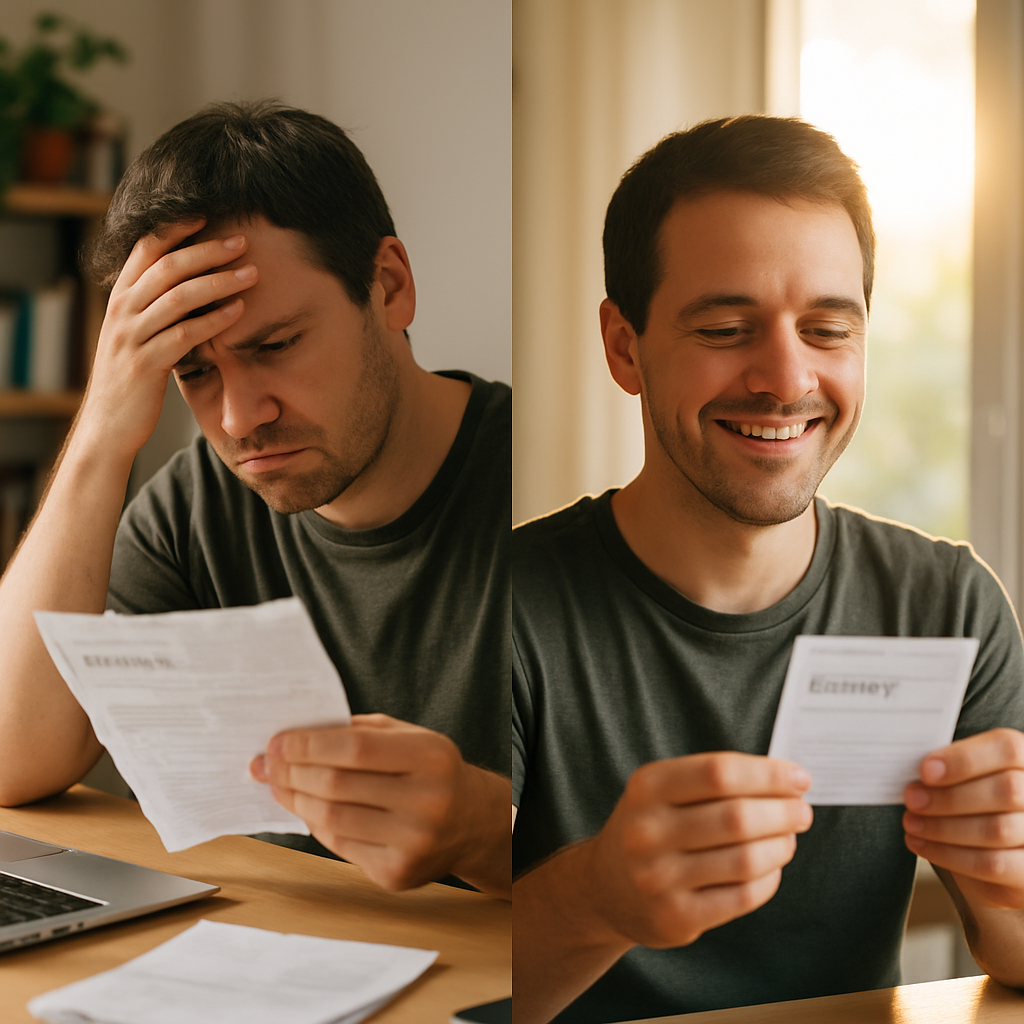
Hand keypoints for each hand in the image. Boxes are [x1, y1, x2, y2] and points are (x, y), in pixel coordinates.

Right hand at [77, 219, 257, 457]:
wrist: (109, 424)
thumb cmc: (132, 377)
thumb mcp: (138, 333)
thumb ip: (155, 306)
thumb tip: (190, 279)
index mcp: (121, 297)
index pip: (146, 248)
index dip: (177, 228)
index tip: (209, 215)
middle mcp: (122, 310)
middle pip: (168, 266)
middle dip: (208, 251)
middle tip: (242, 242)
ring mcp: (132, 336)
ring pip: (179, 297)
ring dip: (219, 281)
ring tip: (252, 274)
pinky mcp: (146, 364)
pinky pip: (184, 334)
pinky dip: (214, 320)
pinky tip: (239, 311)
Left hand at [250, 713, 511, 893]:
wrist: (472, 822)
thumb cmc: (431, 771)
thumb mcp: (409, 737)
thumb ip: (359, 733)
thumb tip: (295, 738)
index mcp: (430, 758)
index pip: (355, 749)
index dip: (309, 745)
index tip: (277, 742)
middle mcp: (426, 802)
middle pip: (337, 786)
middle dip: (292, 772)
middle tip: (266, 764)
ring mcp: (412, 843)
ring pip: (332, 820)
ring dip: (295, 800)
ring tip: (277, 785)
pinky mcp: (397, 874)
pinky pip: (340, 847)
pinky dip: (316, 825)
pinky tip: (305, 809)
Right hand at [582, 752, 812, 949]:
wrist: (606, 887)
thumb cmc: (651, 827)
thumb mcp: (663, 790)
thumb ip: (714, 781)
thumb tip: (786, 782)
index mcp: (647, 787)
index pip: (719, 772)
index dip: (767, 775)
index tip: (799, 778)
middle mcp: (647, 831)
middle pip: (737, 817)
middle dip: (783, 812)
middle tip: (802, 812)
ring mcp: (659, 877)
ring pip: (746, 859)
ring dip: (781, 845)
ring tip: (788, 837)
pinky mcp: (676, 916)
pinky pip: (743, 896)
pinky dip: (770, 878)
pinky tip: (772, 867)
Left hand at [903, 728, 1023, 908]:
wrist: (993, 857)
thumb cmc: (973, 805)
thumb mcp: (967, 779)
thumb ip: (952, 768)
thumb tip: (912, 768)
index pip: (1008, 748)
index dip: (965, 758)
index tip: (925, 770)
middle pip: (1006, 790)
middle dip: (949, 796)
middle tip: (912, 799)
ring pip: (996, 830)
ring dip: (943, 827)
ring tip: (911, 823)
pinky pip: (992, 864)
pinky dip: (949, 855)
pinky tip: (921, 845)